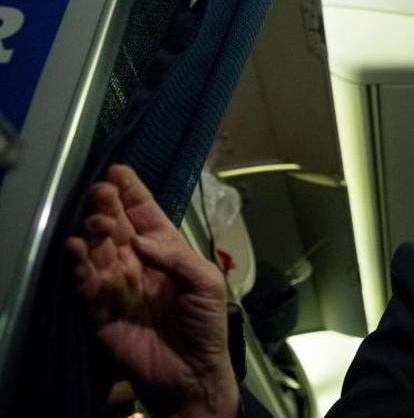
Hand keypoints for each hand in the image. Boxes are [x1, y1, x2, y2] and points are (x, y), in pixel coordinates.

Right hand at [66, 165, 237, 417]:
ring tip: (95, 219)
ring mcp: (119, 283)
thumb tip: (140, 240)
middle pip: (118, 226)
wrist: (191, 371)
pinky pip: (86, 282)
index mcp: (168, 251)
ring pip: (99, 249)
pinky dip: (80, 264)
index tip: (118, 171)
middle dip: (108, 207)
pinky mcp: (101, 308)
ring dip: (95, 232)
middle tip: (101, 191)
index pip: (147, 215)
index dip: (132, 193)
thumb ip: (176, 258)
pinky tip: (77, 247)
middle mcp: (139, 262)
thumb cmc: (207, 324)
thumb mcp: (206, 283)